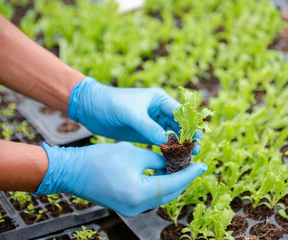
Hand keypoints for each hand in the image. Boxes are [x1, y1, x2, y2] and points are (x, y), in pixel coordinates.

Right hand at [35, 142, 206, 216]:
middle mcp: (138, 207)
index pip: (173, 184)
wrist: (73, 171)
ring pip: (160, 196)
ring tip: (179, 166)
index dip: (190, 174)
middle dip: (182, 179)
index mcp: (141, 193)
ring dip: (170, 182)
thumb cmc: (101, 159)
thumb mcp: (134, 153)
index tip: (202, 165)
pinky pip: (149, 197)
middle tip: (193, 165)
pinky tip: (162, 173)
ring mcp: (131, 209)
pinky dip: (158, 186)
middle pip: (169, 193)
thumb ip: (157, 159)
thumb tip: (170, 162)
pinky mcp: (126, 206)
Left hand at [68, 77, 200, 153]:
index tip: (196, 140)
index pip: (181, 113)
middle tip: (194, 153)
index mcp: (159, 100)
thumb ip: (148, 127)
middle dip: (187, 138)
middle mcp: (159, 111)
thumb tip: (165, 141)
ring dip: (178, 145)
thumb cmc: (111, 104)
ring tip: (186, 158)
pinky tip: (171, 159)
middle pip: (179, 125)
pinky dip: (166, 149)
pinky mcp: (144, 133)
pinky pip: (160, 141)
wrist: (91, 108)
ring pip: (171, 135)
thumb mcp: (131, 114)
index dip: (190, 126)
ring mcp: (152, 122)